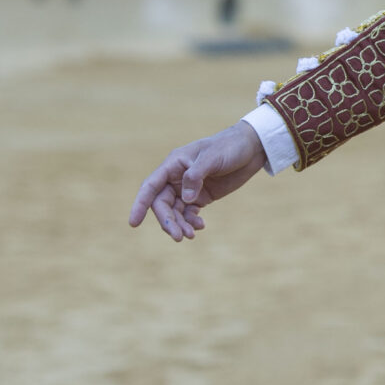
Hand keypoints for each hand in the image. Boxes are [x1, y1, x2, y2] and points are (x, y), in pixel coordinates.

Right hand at [128, 122, 265, 241]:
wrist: (250, 148)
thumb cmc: (228, 147)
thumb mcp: (212, 158)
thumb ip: (196, 176)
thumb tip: (186, 200)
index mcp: (173, 165)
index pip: (150, 186)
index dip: (140, 205)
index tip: (133, 223)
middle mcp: (176, 177)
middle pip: (162, 204)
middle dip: (168, 222)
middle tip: (179, 237)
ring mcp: (188, 188)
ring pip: (175, 211)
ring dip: (180, 224)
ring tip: (192, 235)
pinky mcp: (201, 196)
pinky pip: (189, 213)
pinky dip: (191, 222)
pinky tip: (200, 226)